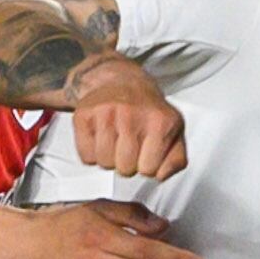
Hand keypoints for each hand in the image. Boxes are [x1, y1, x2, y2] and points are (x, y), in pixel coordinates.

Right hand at [63, 55, 186, 182]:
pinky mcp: (84, 115)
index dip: (147, 166)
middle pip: (125, 169)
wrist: (121, 82)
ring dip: (110, 159)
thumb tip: (161, 176)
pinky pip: (86, 156)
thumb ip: (176, 159)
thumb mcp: (174, 132)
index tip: (147, 152)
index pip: (149, 170)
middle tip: (130, 146)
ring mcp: (105, 114)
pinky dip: (92, 153)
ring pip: (104, 163)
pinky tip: (101, 138)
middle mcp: (131, 115)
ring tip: (116, 142)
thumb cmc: (149, 112)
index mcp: (159, 122)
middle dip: (128, 164)